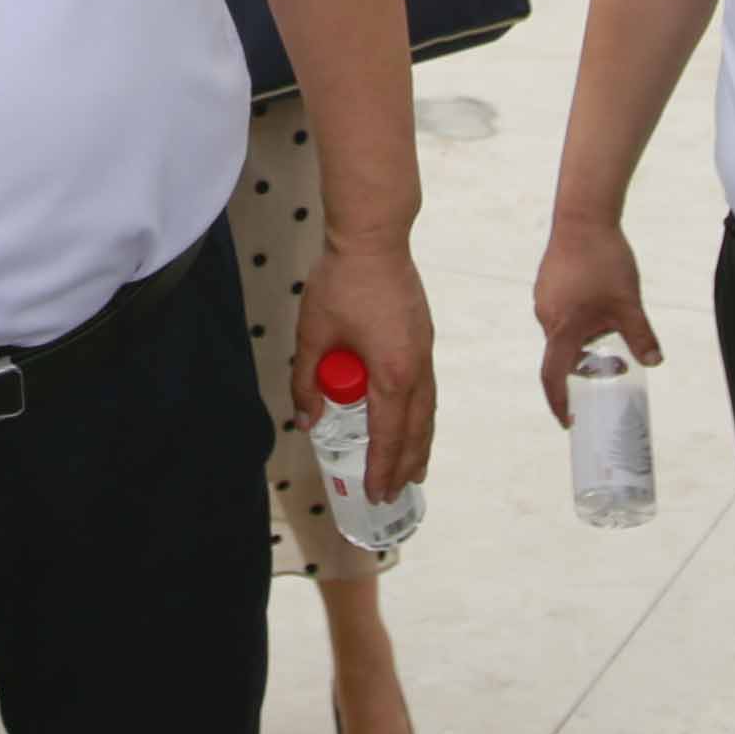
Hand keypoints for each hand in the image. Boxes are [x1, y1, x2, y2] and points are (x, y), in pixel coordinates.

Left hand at [295, 227, 435, 498]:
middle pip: (417, 430)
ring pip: (427, 411)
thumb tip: (307, 420)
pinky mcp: (423, 339)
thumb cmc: (342, 283)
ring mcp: (424, 353)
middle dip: (406, 465)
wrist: (374, 239)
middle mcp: (417, 369)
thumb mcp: (313, 336)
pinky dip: (420, 416)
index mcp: (392, 374)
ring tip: (415, 470)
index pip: (388, 435)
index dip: (381, 468)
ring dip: (419, 443)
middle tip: (397, 494)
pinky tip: (412, 422)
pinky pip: (426, 391)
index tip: (377, 494)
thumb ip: (307, 382)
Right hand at [530, 214, 660, 427]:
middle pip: (561, 355)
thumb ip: (640, 336)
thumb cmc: (603, 261)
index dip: (559, 402)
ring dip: (583, 339)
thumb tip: (654, 363)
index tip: (569, 420)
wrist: (583, 217)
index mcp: (563, 328)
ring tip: (610, 328)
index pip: (553, 377)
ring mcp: (544, 298)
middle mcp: (546, 317)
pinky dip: (578, 318)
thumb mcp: (628, 303)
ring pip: (563, 331)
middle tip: (608, 371)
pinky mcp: (548, 283)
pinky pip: (561, 311)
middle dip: (583, 367)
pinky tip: (599, 301)